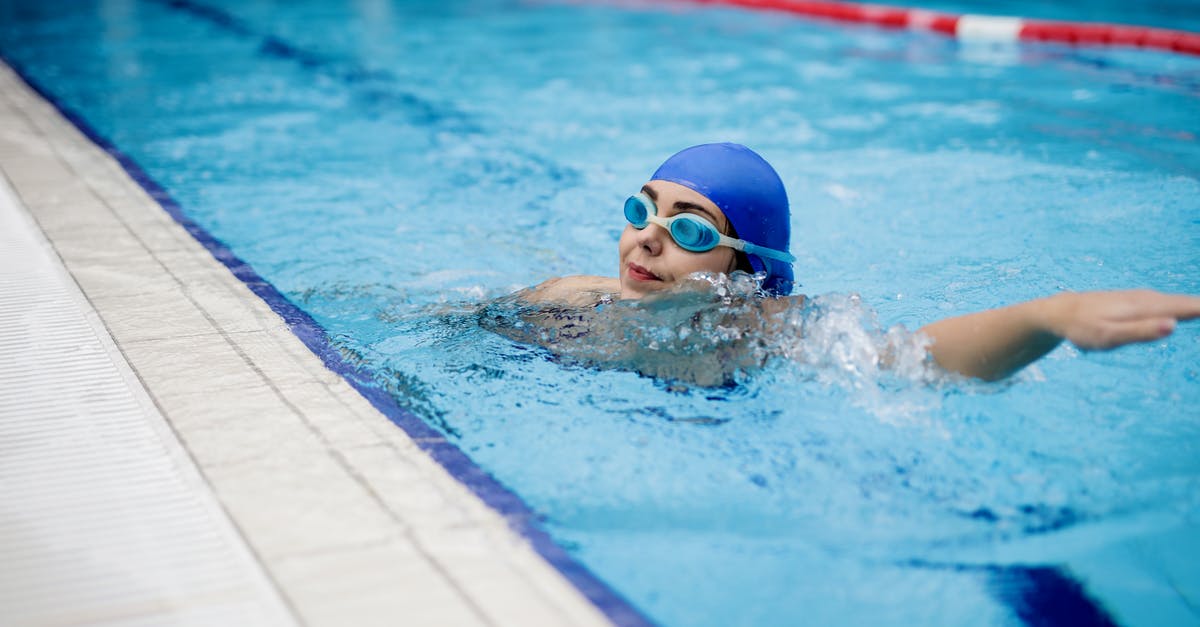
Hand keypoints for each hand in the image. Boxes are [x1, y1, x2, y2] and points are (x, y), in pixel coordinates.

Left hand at [1046, 290, 1199, 350]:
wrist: (1061, 312)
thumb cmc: (1083, 328)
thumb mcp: (1108, 336)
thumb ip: (1140, 331)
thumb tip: (1174, 325)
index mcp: (1149, 306)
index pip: (1192, 307)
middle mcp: (1153, 299)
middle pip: (1194, 304)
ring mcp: (1149, 299)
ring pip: (1186, 303)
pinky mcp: (1144, 303)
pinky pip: (1176, 304)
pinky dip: (1193, 307)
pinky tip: (1197, 310)